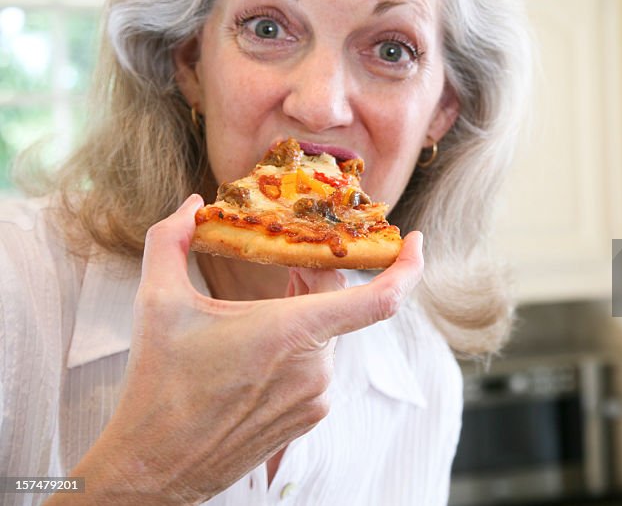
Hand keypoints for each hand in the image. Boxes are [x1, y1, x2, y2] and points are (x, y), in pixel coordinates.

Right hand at [57, 194, 422, 504]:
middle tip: (285, 261)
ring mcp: (317, 397)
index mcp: (292, 332)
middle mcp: (316, 367)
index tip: (416, 242)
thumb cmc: (158, 386)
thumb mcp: (156, 302)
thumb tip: (189, 205)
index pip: (380, 300)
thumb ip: (170, 240)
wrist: (154, 468)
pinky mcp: (311, 418)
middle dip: (315, 277)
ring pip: (325, 336)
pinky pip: (317, 367)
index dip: (409, 268)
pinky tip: (257, 353)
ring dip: (301, 316)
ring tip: (255, 314)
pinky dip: (297, 349)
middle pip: (337, 305)